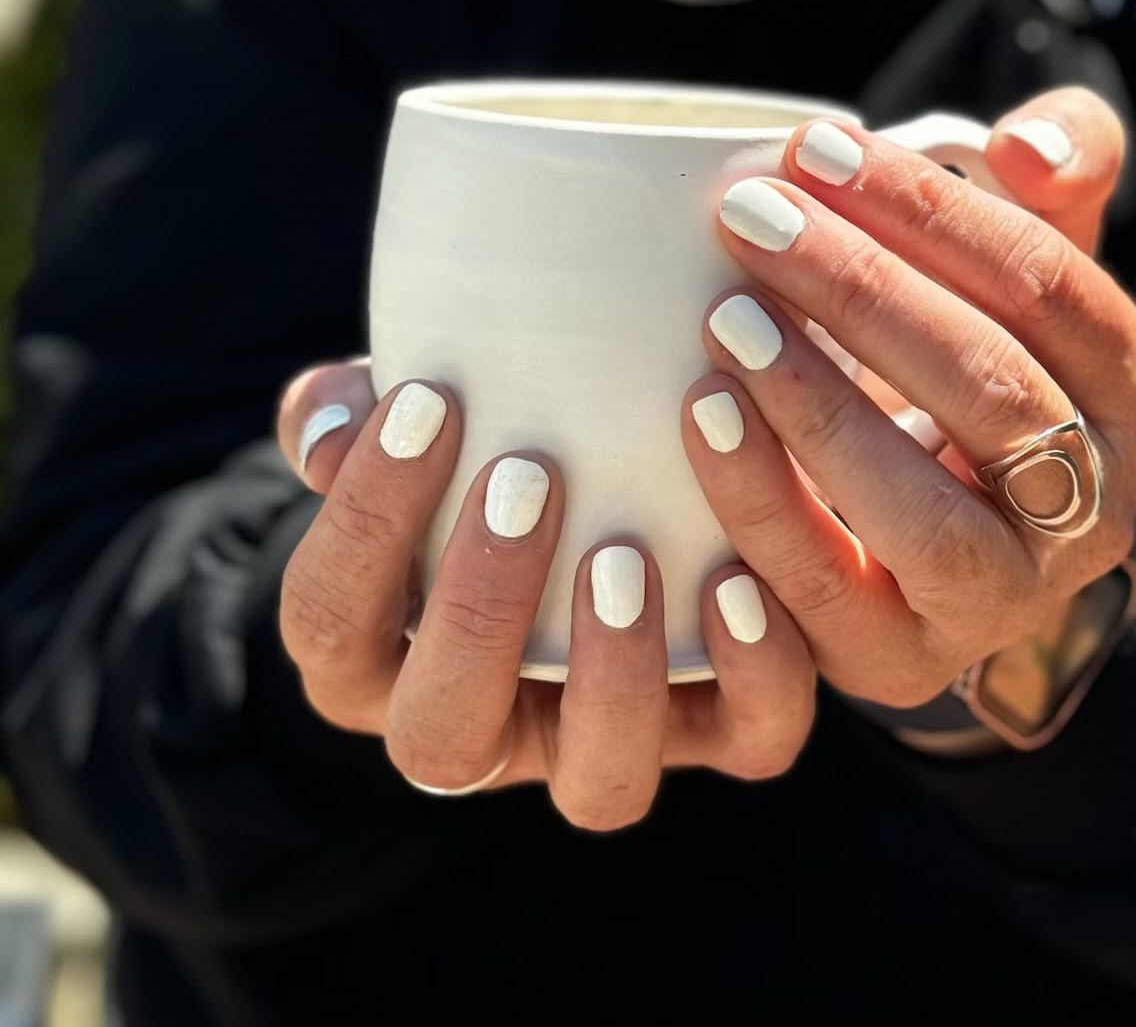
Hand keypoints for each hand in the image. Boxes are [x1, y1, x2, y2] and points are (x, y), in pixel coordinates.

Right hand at [273, 363, 814, 827]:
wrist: (619, 486)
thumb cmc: (482, 457)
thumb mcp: (410, 433)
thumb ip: (349, 420)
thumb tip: (334, 428)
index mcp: (375, 667)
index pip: (327, 622)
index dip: (365, 520)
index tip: (428, 401)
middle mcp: (482, 736)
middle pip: (441, 734)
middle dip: (476, 612)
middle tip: (526, 478)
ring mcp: (602, 751)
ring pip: (600, 786)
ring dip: (610, 676)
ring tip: (625, 553)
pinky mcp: (723, 734)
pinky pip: (749, 741)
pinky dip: (755, 671)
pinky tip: (742, 579)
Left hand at [683, 88, 1135, 708]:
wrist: (927, 527)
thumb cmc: (965, 364)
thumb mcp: (1023, 263)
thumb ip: (1059, 172)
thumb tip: (1025, 146)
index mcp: (1135, 405)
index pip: (1054, 292)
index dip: (938, 213)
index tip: (818, 148)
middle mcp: (1092, 517)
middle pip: (993, 390)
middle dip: (865, 291)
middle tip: (752, 217)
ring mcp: (1001, 603)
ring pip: (925, 516)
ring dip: (819, 408)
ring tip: (725, 317)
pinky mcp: (900, 662)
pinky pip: (829, 596)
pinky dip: (762, 504)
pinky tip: (703, 414)